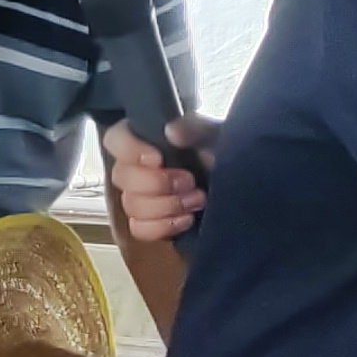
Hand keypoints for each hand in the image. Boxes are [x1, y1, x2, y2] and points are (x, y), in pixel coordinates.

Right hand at [104, 117, 214, 246]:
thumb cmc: (222, 150)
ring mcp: (142, 196)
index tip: (157, 159)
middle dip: (156, 184)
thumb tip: (171, 131)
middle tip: (189, 181)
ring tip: (198, 200)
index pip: (116, 140)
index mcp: (144, 138)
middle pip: (121, 178)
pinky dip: (162, 227)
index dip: (130, 151)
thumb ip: (196, 127)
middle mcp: (136, 167)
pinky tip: (186, 218)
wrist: (240, 180)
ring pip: (131, 206)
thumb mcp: (215, 134)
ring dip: (166, 206)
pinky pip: (140, 229)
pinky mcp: (152, 222)